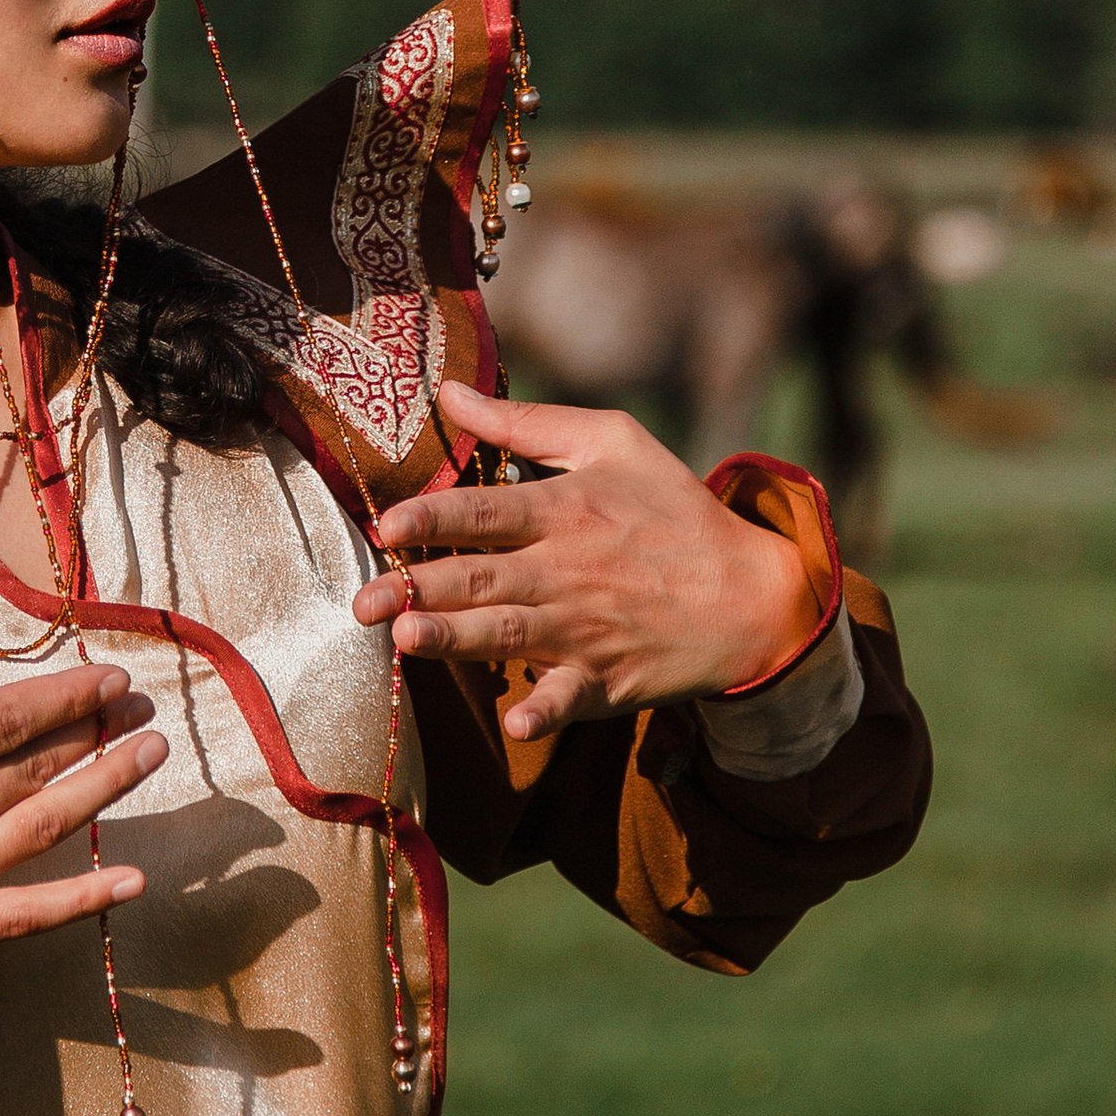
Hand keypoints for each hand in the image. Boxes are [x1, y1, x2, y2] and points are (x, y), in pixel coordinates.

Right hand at [0, 589, 166, 995]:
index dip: (59, 698)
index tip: (109, 679)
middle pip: (34, 768)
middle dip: (95, 734)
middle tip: (148, 709)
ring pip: (43, 830)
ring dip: (103, 791)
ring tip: (153, 760)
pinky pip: (21, 918)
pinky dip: (80, 901)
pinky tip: (131, 885)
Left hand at [350, 385, 817, 741]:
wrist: (752, 592)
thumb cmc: (675, 509)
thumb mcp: (613, 443)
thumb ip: (525, 421)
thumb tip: (447, 393)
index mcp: (565, 509)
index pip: (485, 512)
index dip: (434, 519)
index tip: (387, 528)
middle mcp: (567, 570)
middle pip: (481, 578)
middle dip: (418, 589)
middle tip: (363, 603)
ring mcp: (584, 628)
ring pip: (506, 634)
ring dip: (457, 639)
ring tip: (408, 641)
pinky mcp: (604, 679)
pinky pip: (569, 698)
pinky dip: (545, 710)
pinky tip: (517, 721)